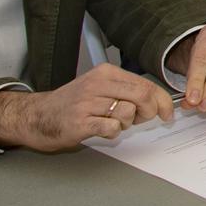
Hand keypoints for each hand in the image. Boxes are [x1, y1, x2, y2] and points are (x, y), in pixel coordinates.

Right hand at [0, 63, 175, 151]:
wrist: (38, 116)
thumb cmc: (74, 104)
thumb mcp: (101, 89)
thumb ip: (128, 92)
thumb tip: (159, 102)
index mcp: (106, 73)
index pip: (145, 84)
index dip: (162, 100)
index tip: (167, 113)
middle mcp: (97, 84)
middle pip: (142, 96)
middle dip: (150, 111)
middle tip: (143, 120)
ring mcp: (87, 103)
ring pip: (128, 113)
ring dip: (127, 123)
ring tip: (113, 123)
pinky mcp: (80, 122)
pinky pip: (111, 128)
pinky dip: (113, 132)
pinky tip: (103, 129)